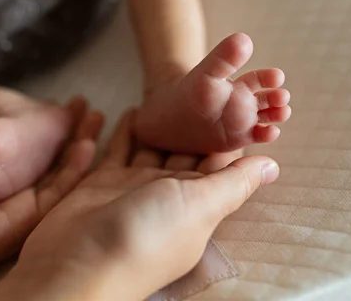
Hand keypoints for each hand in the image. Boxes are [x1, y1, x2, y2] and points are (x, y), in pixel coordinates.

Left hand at [0, 101, 102, 300]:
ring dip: (82, 149)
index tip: (64, 107)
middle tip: (91, 111)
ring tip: (99, 120)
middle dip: (72, 137)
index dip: (48, 131)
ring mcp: (15, 211)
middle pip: (50, 165)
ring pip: (61, 179)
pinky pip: (57, 195)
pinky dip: (76, 170)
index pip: (27, 155)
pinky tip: (88, 144)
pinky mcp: (20, 224)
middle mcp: (4, 197)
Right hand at [0, 110, 278, 300]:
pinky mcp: (102, 183)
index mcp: (196, 202)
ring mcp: (132, 188)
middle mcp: (167, 194)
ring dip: (161, 125)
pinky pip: (118, 150)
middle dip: (194, 124)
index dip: (227, 134)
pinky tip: (133, 109)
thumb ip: (233, 184)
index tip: (235, 100)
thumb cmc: (145, 238)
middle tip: (203, 85)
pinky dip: (126, 131)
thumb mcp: (199, 208)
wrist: (77, 265)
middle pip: (185, 151)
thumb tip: (273, 165)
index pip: (218, 162)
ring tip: (170, 93)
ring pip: (152, 149)